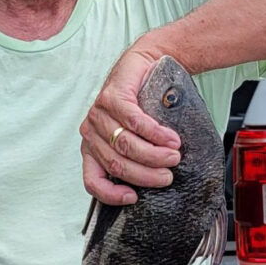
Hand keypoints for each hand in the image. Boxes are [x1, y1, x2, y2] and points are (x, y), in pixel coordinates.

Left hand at [79, 47, 181, 204]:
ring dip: (155, 154)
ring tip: (175, 155)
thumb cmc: (142, 107)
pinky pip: (135, 122)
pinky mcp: (112, 97)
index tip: (134, 198)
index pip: (92, 181)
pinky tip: (170, 138)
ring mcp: (98, 114)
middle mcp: (90, 133)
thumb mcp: (134, 139)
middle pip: (117, 164)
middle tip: (168, 175)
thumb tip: (155, 183)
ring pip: (126, 145)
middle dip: (146, 174)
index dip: (111, 194)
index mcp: (92, 149)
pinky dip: (155, 134)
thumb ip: (135, 159)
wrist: (145, 66)